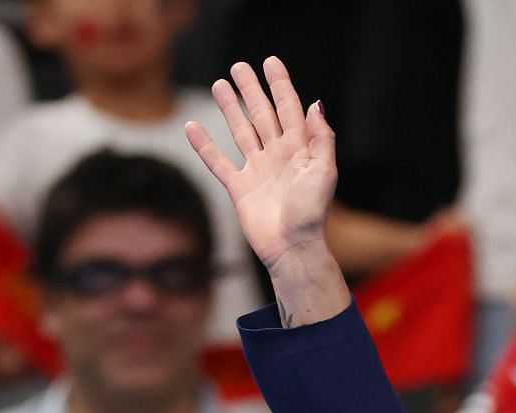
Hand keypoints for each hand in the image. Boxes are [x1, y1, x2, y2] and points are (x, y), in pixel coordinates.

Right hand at [191, 58, 337, 274]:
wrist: (292, 248)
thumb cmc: (312, 213)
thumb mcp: (324, 172)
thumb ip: (321, 138)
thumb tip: (315, 103)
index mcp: (299, 150)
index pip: (289, 109)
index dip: (280, 85)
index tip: (270, 62)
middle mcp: (278, 156)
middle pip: (262, 115)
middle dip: (252, 90)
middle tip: (239, 67)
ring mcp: (258, 171)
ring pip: (241, 131)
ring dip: (231, 108)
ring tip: (219, 84)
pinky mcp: (240, 188)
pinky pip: (218, 162)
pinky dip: (204, 146)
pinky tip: (192, 127)